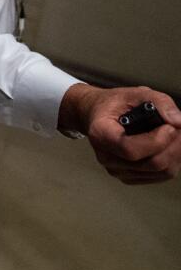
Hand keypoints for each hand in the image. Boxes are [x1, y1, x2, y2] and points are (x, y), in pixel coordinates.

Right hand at [59, 83, 180, 183]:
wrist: (97, 115)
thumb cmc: (114, 105)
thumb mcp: (134, 93)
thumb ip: (159, 102)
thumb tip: (178, 121)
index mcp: (101, 135)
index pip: (130, 149)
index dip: (156, 141)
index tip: (170, 127)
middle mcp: (106, 157)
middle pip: (151, 164)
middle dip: (174, 146)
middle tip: (179, 128)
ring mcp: (117, 170)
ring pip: (161, 172)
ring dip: (176, 154)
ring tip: (176, 135)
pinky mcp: (129, 177)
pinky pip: (161, 176)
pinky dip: (172, 161)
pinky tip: (169, 146)